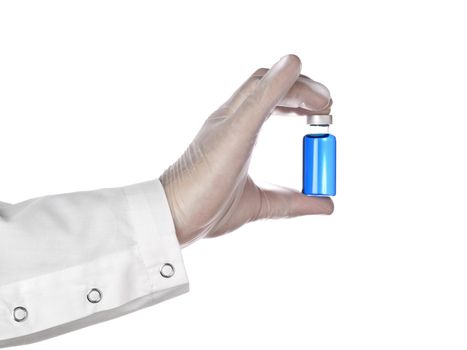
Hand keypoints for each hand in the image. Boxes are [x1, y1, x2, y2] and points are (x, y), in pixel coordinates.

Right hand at [160, 54, 333, 246]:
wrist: (174, 218)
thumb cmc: (206, 209)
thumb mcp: (261, 204)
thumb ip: (292, 201)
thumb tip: (327, 204)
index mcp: (235, 132)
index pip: (270, 98)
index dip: (298, 101)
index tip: (319, 118)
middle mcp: (230, 119)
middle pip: (270, 83)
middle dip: (303, 90)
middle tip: (328, 109)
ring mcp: (228, 121)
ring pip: (265, 81)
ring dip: (300, 87)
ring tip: (325, 105)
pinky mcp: (230, 130)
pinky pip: (258, 97)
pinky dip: (281, 83)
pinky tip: (304, 82)